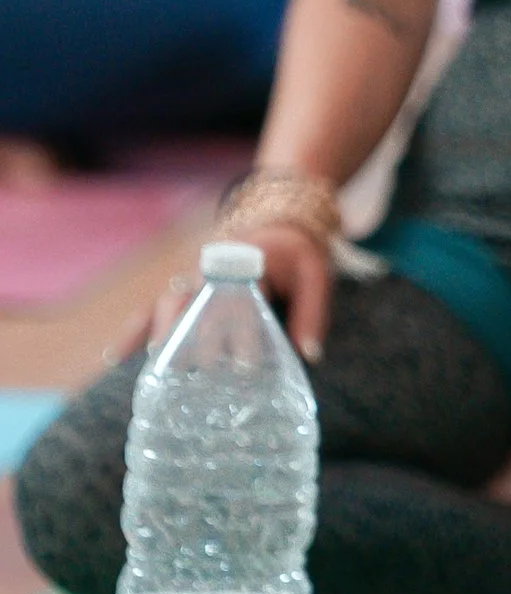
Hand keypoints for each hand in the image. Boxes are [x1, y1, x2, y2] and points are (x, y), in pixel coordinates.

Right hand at [129, 212, 334, 364]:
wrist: (277, 222)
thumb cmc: (296, 255)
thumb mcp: (315, 275)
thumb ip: (312, 313)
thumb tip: (308, 354)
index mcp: (249, 261)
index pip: (243, 298)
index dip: (242, 331)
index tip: (245, 365)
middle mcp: (214, 269)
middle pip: (198, 301)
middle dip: (195, 336)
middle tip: (198, 372)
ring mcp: (192, 278)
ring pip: (169, 304)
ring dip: (161, 335)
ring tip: (156, 370)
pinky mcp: (181, 289)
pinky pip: (150, 309)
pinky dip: (133, 332)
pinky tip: (113, 358)